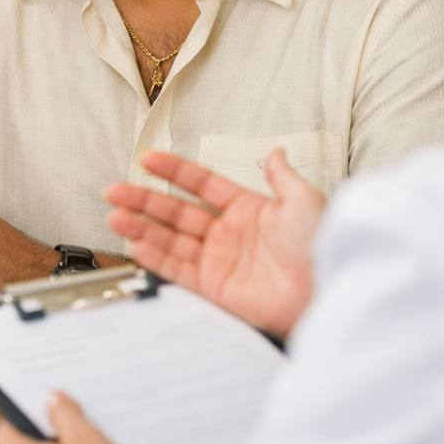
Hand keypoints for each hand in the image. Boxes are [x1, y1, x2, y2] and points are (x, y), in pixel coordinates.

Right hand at [107, 149, 323, 339]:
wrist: (328, 291)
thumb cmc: (323, 247)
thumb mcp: (305, 201)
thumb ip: (283, 177)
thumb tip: (276, 152)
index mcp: (249, 210)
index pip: (202, 185)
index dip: (174, 172)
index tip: (149, 159)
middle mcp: (230, 234)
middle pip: (177, 213)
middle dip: (145, 201)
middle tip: (116, 190)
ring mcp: (221, 262)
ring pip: (172, 241)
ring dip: (142, 228)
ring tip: (115, 216)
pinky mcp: (217, 289)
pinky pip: (179, 271)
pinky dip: (157, 259)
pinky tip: (137, 246)